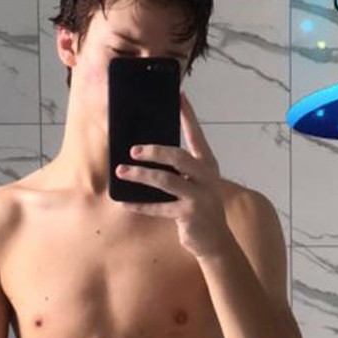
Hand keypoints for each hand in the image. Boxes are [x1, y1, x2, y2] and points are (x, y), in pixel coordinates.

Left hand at [114, 92, 232, 259]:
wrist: (216, 241)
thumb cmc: (200, 208)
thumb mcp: (194, 184)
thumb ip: (179, 170)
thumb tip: (148, 154)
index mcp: (207, 165)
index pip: (197, 135)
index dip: (188, 116)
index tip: (179, 96)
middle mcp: (206, 178)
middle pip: (178, 157)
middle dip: (154, 151)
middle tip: (133, 149)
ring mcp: (199, 197)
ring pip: (166, 181)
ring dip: (141, 175)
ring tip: (122, 171)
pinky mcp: (189, 215)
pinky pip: (159, 207)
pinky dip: (140, 204)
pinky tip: (124, 201)